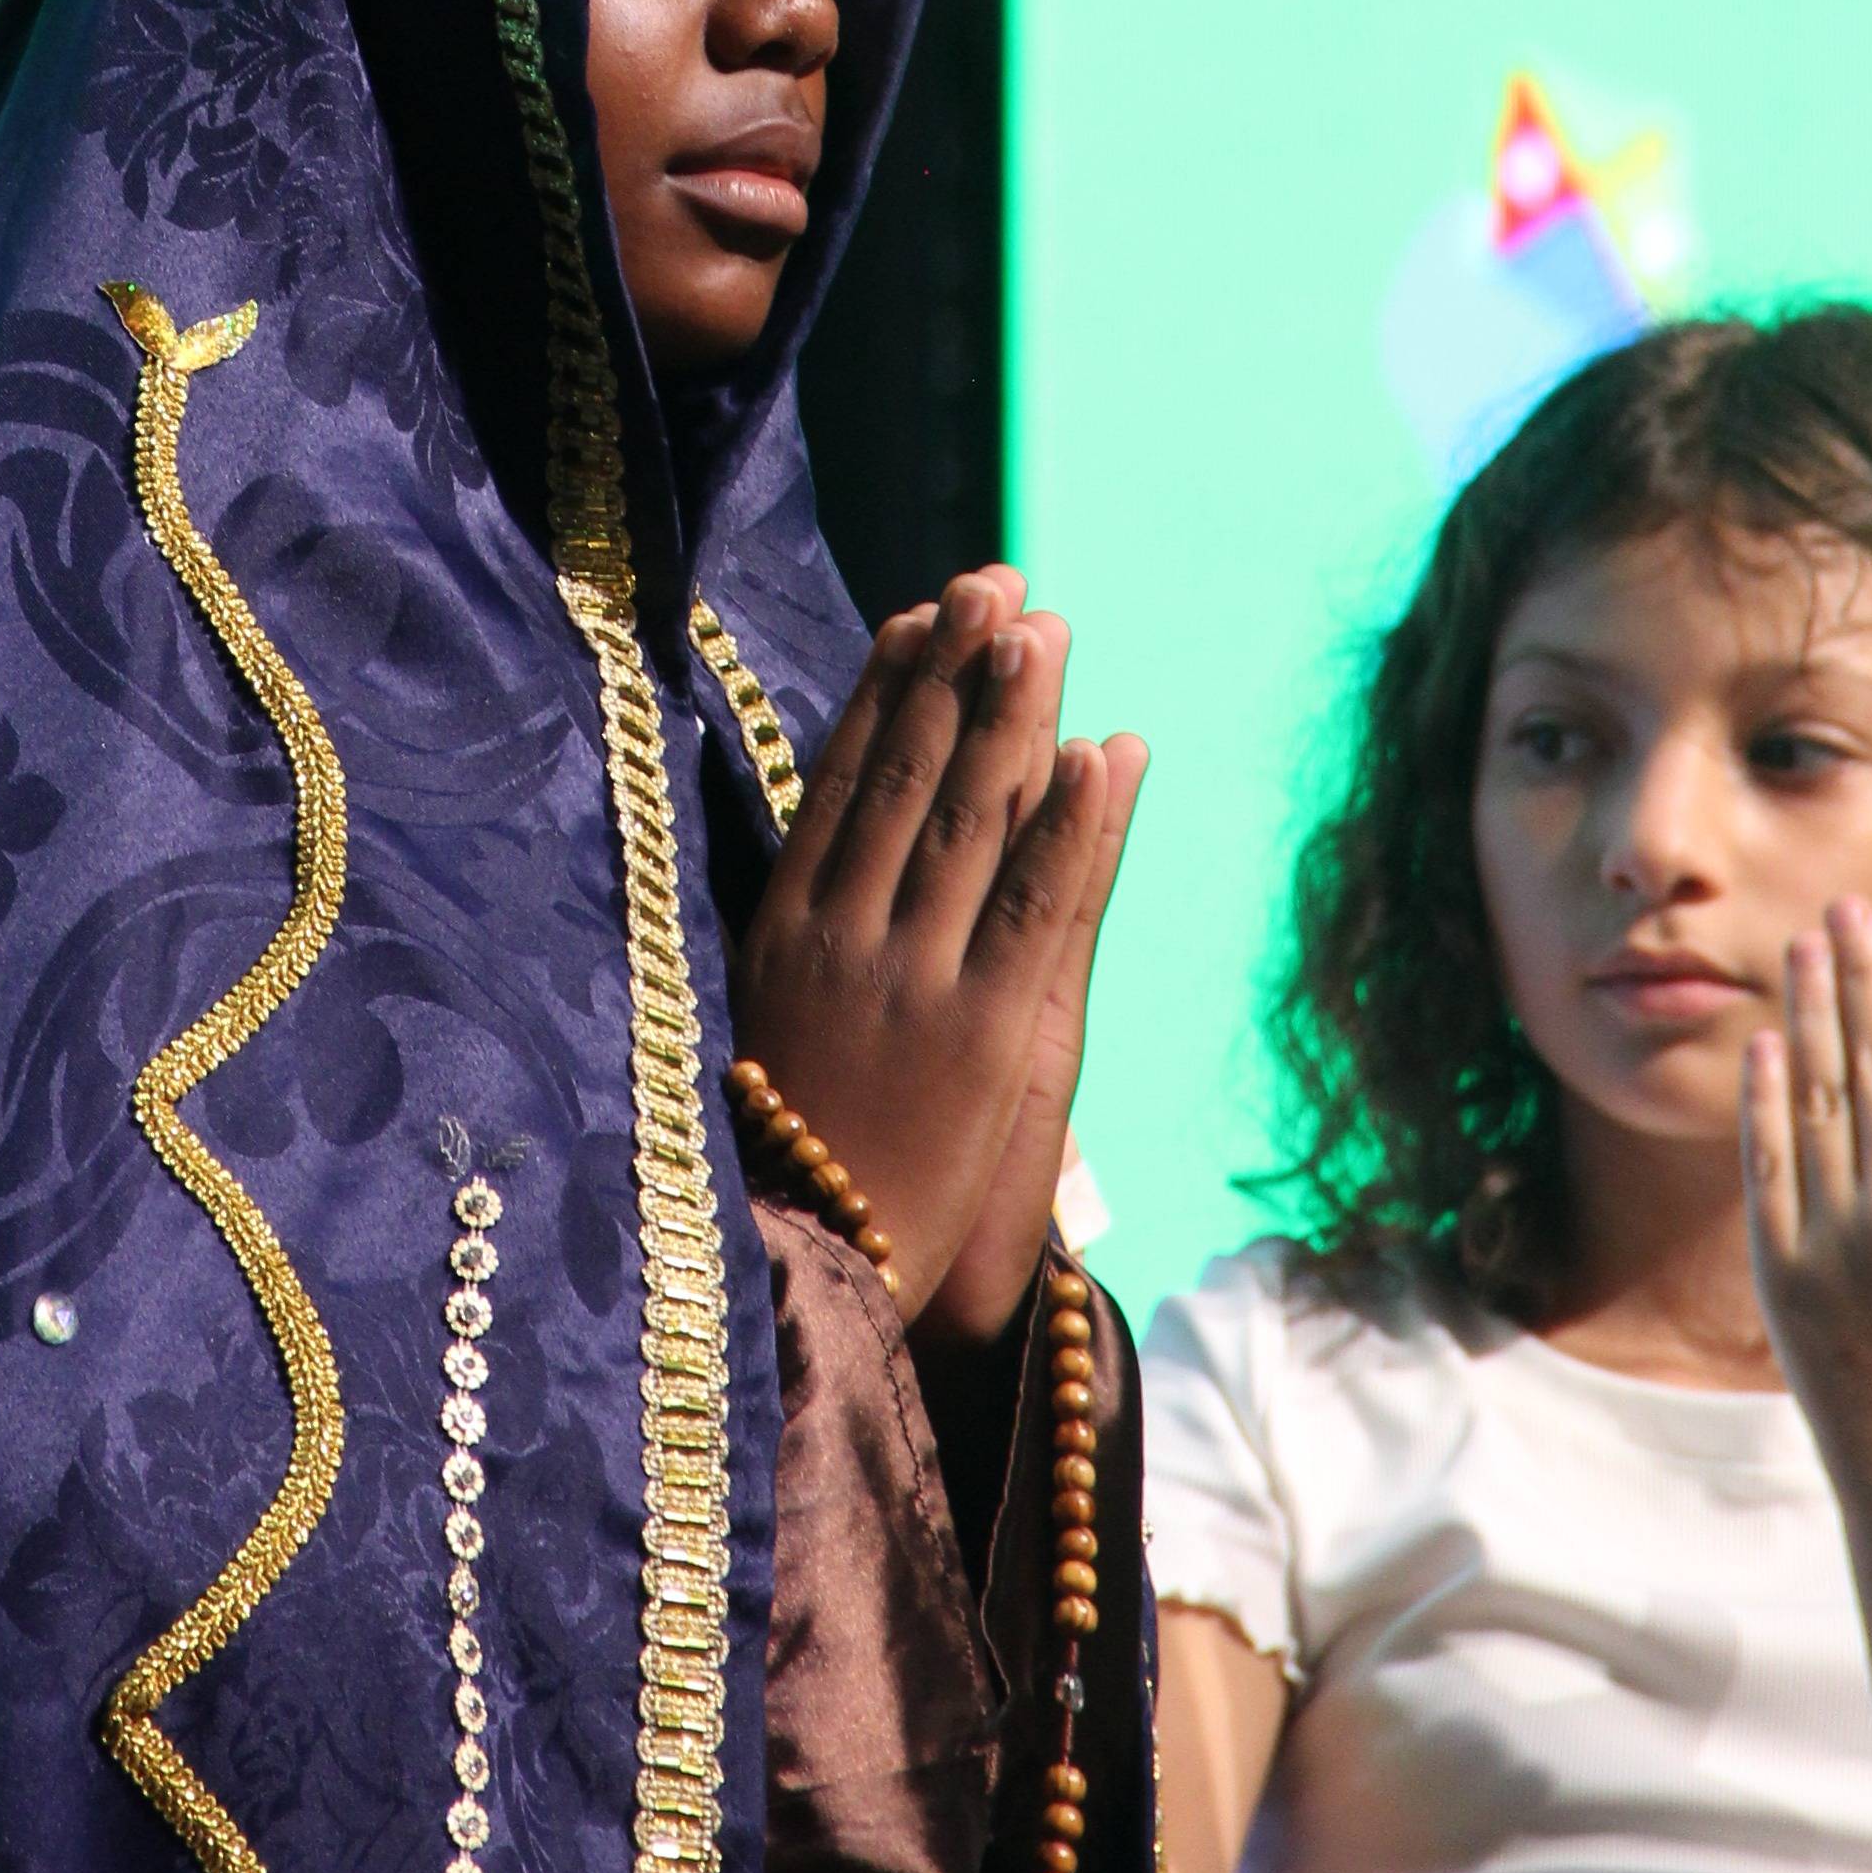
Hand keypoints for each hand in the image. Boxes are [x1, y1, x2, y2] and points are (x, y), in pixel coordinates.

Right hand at [733, 569, 1124, 1327]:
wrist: (797, 1292)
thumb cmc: (778, 1183)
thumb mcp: (763, 1044)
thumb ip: (802, 959)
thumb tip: (831, 880)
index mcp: (781, 933)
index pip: (842, 780)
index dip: (887, 689)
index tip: (920, 614)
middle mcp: (844, 936)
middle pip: (910, 774)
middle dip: (958, 669)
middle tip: (998, 580)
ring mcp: (916, 978)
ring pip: (975, 814)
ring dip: (1017, 709)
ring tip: (1048, 623)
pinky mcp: (989, 1034)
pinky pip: (1043, 902)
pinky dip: (1079, 819)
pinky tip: (1107, 748)